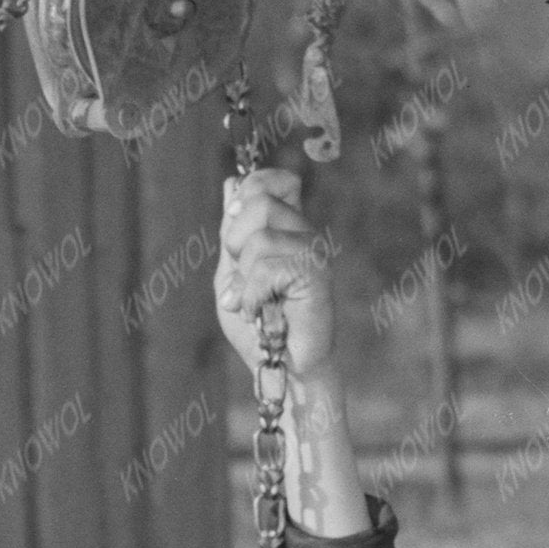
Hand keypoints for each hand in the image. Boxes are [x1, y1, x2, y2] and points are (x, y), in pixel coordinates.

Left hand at [215, 172, 340, 386]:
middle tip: (242, 275)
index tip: (234, 225)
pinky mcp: (316, 276)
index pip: (276, 180)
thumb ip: (232, 231)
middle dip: (234, 241)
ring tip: (251, 302)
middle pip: (260, 201)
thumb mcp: (232, 271)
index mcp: (287, 228)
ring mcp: (313, 253)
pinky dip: (250, 296)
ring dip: (243, 278)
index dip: (251, 190)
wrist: (279, 367)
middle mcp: (305, 234)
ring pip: (260, 238)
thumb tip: (232, 183)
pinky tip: (258, 313)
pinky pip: (267, 268)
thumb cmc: (258, 325)